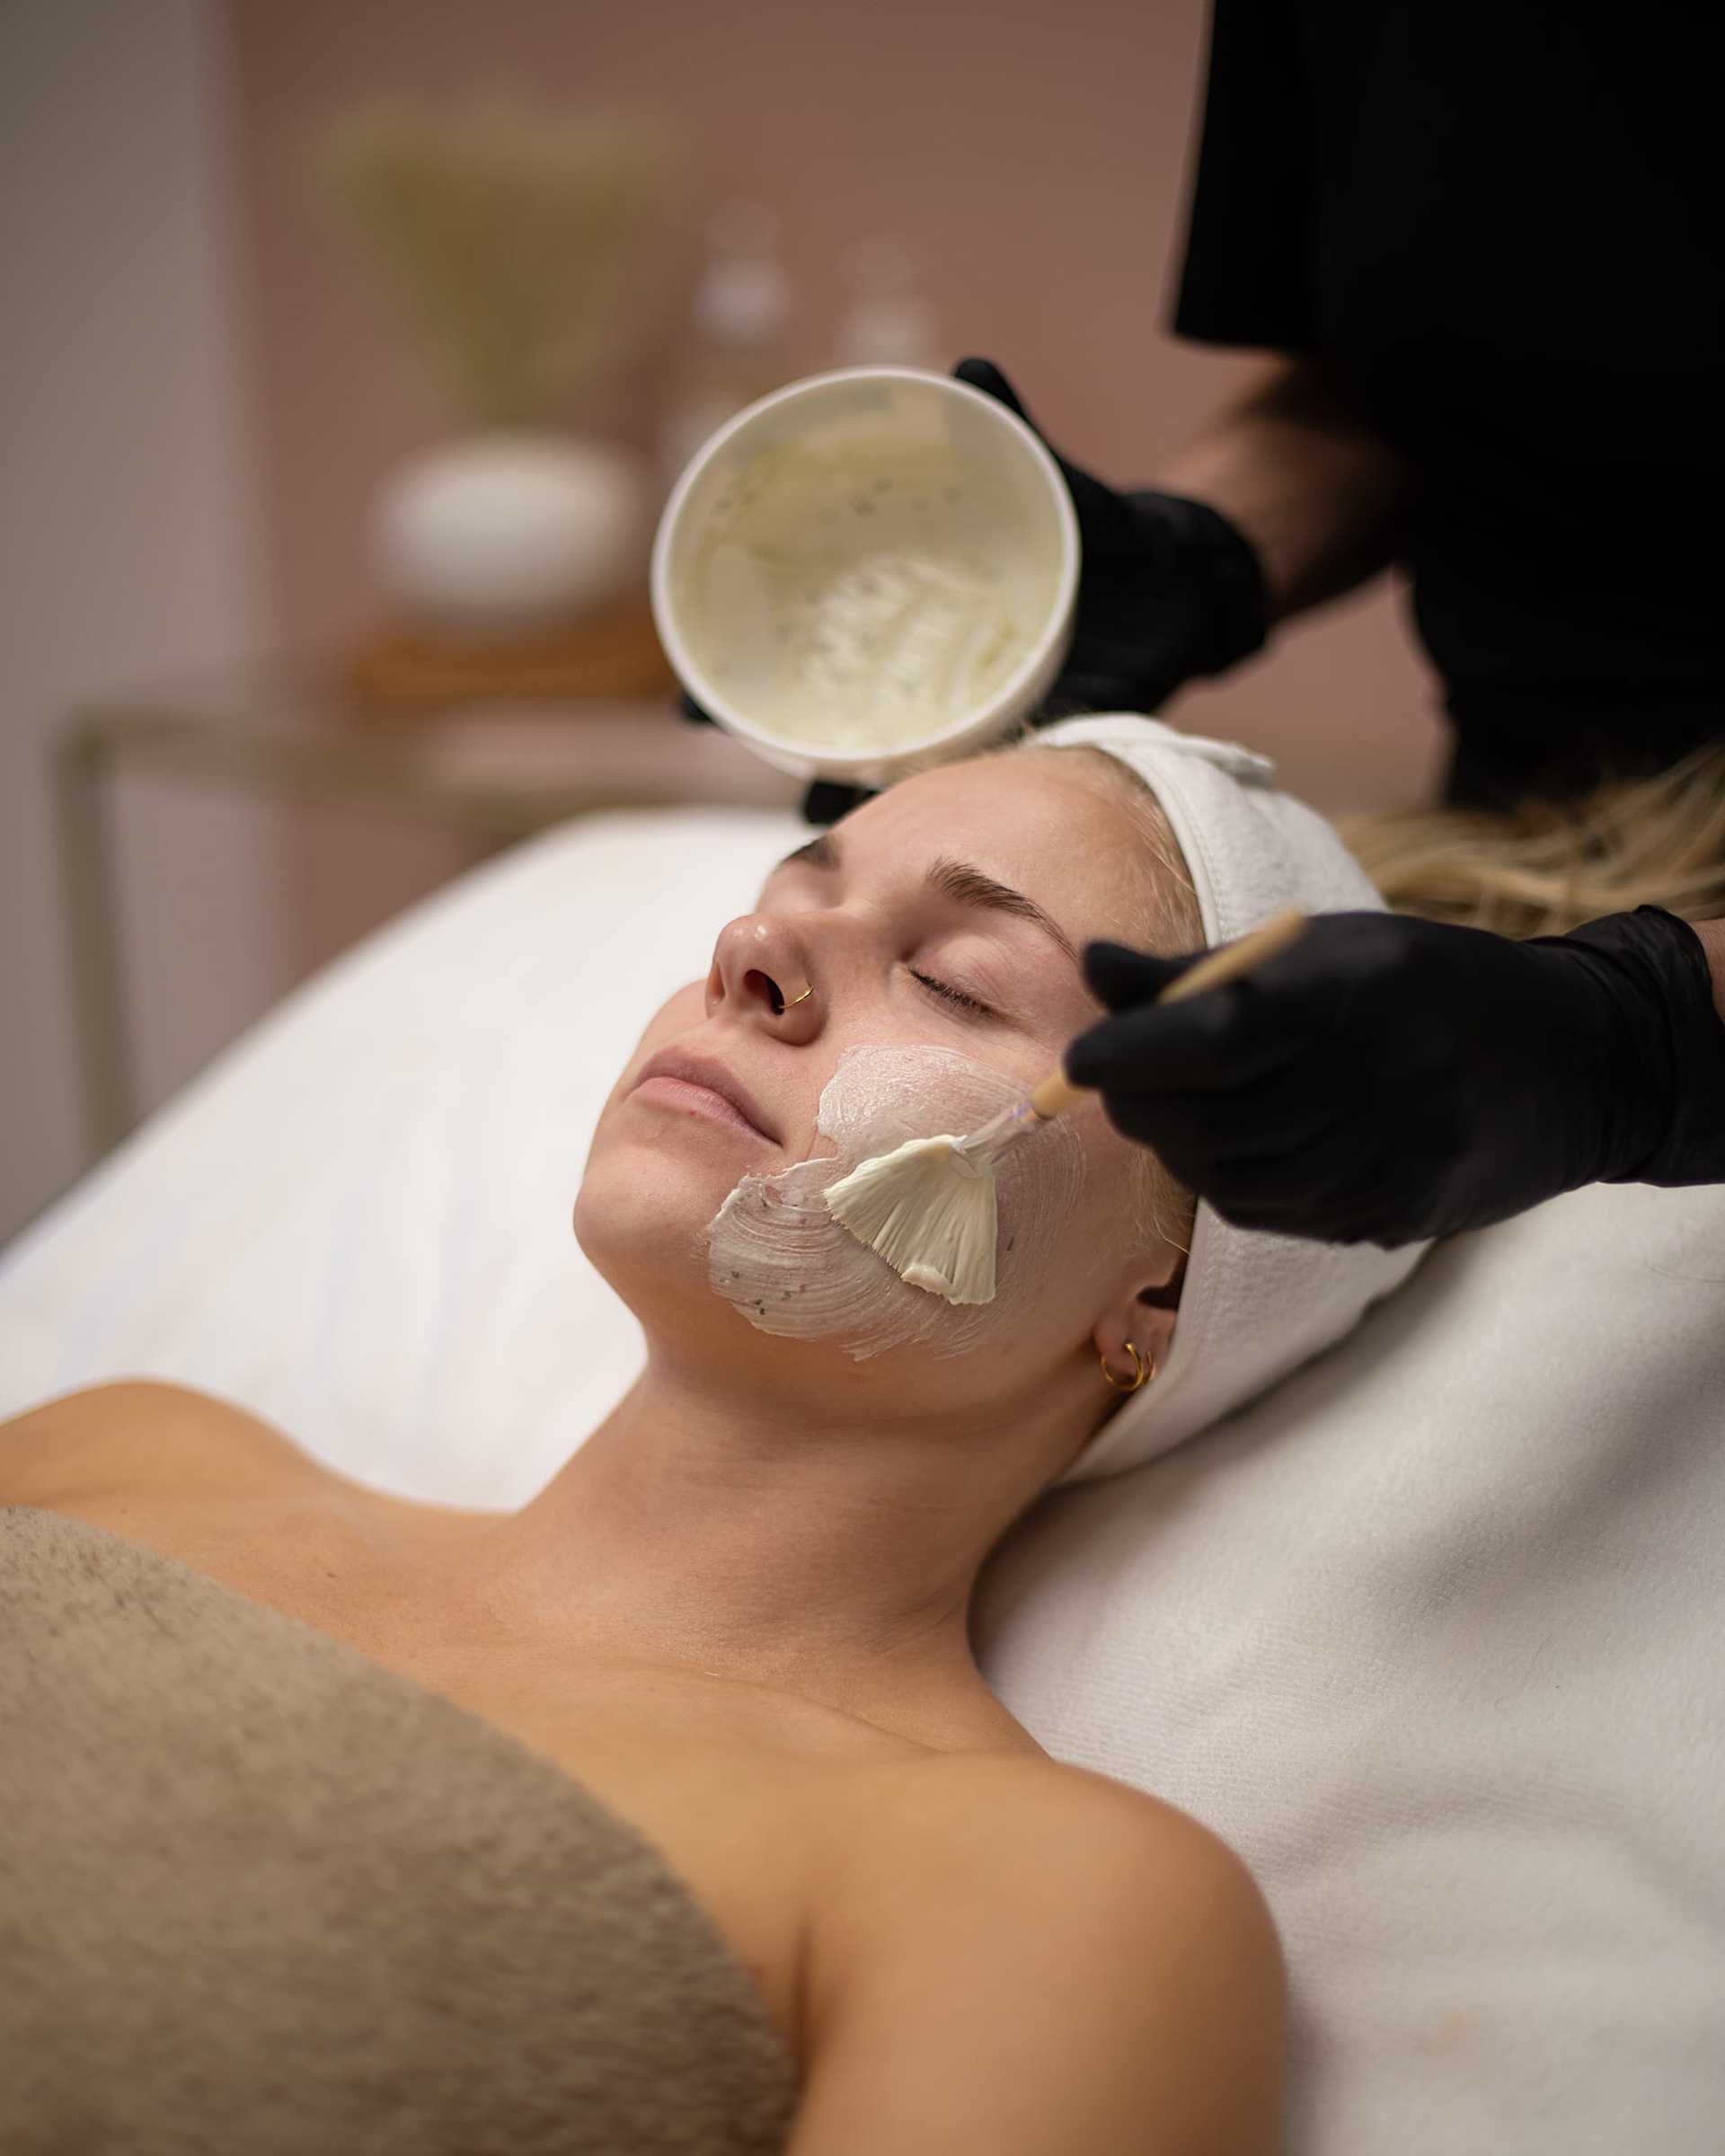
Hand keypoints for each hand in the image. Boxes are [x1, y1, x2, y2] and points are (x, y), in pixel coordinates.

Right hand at [677, 353, 1271, 820]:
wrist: (1178, 594)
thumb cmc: (1102, 534)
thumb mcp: (1056, 484)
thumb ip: (1015, 431)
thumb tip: (975, 366)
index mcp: (904, 616)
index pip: (800, 652)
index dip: (739, 680)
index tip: (695, 699)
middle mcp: (916, 678)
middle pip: (818, 722)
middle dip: (770, 740)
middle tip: (732, 746)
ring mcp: (961, 720)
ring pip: (881, 768)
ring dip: (844, 790)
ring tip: (816, 811)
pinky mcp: (1012, 750)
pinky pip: (959, 788)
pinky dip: (931, 807)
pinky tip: (908, 831)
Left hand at [1063, 907, 1720, 1247]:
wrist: (1569, 1062)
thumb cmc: (1421, 984)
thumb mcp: (1322, 949)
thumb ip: (1198, 969)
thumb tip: (1092, 968)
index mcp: (1351, 998)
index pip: (1210, 1036)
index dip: (1129, 1051)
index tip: (1082, 1055)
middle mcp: (1368, 1087)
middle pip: (1204, 1117)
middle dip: (1136, 1101)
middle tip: (1114, 1076)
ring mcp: (1379, 1165)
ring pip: (1222, 1175)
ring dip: (1175, 1142)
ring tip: (1177, 1103)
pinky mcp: (1382, 1218)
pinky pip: (1263, 1211)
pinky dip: (1222, 1177)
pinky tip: (1231, 1141)